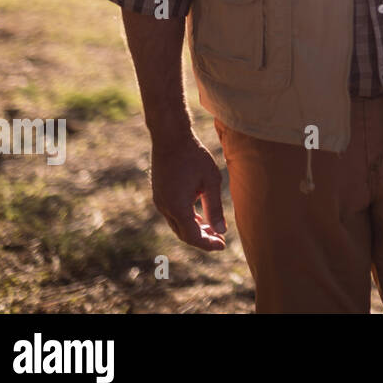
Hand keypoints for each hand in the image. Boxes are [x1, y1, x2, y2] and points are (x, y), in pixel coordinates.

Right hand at [150, 131, 226, 250]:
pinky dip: (187, 219)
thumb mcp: (211, 181)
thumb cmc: (194, 156)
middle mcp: (165, 207)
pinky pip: (173, 214)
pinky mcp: (159, 194)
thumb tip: (222, 231)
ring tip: (213, 229)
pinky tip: (201, 218)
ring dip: (195, 229)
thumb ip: (215, 207)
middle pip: (184, 233)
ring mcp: (159, 201)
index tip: (223, 245)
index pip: (192, 236)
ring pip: (178, 225)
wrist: (170, 138)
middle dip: (202, 238)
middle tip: (220, 239)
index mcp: (177, 207)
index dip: (208, 244)